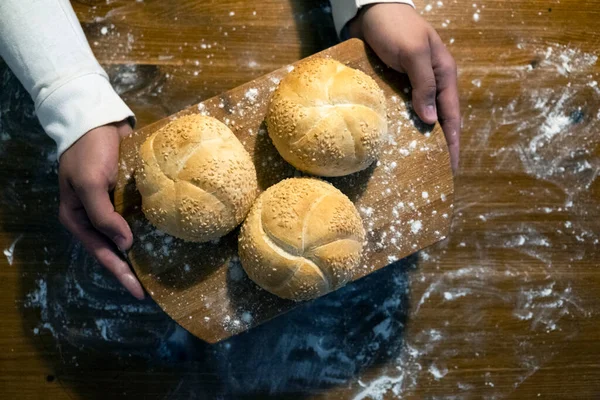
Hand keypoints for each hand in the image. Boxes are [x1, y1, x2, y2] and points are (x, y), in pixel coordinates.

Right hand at [58, 120, 143, 299]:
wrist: (98, 120)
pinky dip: (147, 229)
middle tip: (153, 288)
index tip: (140, 292)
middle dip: (131, 269)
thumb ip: (104, 216)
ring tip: (161, 268)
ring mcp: (110, 206)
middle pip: (114, 250)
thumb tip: (125, 244)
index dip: (121, 274)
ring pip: (126, 236)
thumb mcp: (90, 183)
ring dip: (141, 251)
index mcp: (78, 219)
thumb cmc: (89, 152)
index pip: (102, 253)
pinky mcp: (125, 195)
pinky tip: (163, 239)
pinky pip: (137, 217)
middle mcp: (93, 217)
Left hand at [348, 3, 459, 172]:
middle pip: (440, 119)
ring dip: (422, 137)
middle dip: (440, 145)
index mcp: (444, 74)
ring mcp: (414, 83)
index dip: (453, 142)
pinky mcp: (397, 83)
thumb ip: (424, 85)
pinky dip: (404, 125)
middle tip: (436, 172)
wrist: (371, 11)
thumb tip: (431, 121)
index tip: (452, 167)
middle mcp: (432, 82)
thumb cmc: (395, 28)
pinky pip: (404, 109)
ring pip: (422, 116)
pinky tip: (398, 140)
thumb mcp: (414, 54)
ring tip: (418, 162)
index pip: (452, 115)